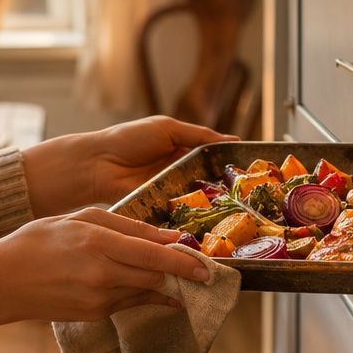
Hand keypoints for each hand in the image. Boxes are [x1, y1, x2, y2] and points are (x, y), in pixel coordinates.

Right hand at [0, 208, 209, 329]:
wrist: (2, 281)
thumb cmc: (37, 241)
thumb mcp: (78, 219)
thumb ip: (123, 225)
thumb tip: (163, 237)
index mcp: (97, 243)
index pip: (153, 255)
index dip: (183, 260)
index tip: (204, 263)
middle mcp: (101, 274)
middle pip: (155, 275)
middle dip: (179, 273)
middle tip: (198, 269)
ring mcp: (98, 298)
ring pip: (145, 290)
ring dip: (163, 283)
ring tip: (176, 276)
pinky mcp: (95, 314)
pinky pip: (129, 302)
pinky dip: (143, 293)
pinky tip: (154, 290)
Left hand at [22, 116, 236, 216]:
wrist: (98, 165)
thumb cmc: (128, 140)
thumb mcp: (167, 128)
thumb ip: (199, 135)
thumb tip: (232, 139)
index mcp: (182, 150)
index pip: (213, 159)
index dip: (231, 166)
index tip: (254, 175)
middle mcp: (179, 173)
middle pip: (210, 183)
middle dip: (228, 191)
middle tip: (252, 200)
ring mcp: (171, 193)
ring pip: (199, 201)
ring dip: (214, 207)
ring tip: (238, 214)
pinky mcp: (161, 210)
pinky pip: (182, 215)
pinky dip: (194, 218)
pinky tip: (212, 224)